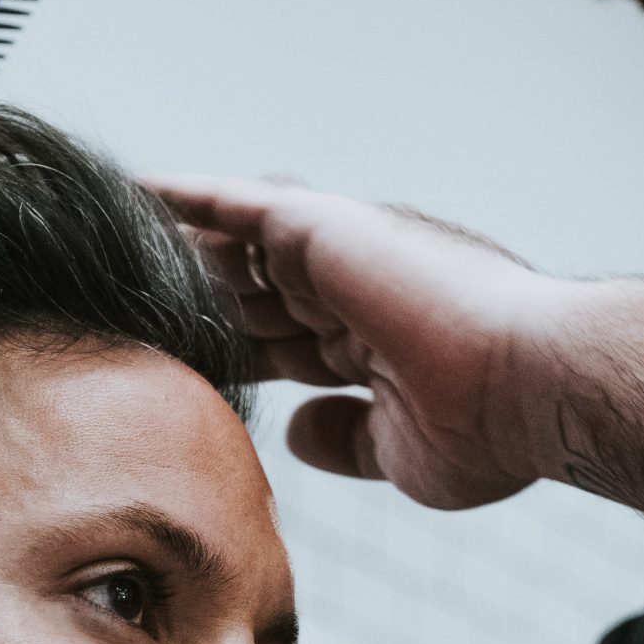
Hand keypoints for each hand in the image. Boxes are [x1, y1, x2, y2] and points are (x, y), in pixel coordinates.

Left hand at [150, 176, 577, 510]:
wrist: (532, 387)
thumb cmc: (492, 429)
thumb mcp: (400, 451)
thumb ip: (345, 437)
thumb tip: (296, 431)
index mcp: (376, 339)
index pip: (284, 342)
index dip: (234, 352)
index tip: (184, 365)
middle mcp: (357, 286)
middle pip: (251, 293)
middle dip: (198, 304)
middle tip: (127, 309)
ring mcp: (340, 253)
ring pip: (235, 248)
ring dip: (180, 253)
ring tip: (111, 249)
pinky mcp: (321, 228)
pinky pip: (232, 205)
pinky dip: (184, 198)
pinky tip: (131, 193)